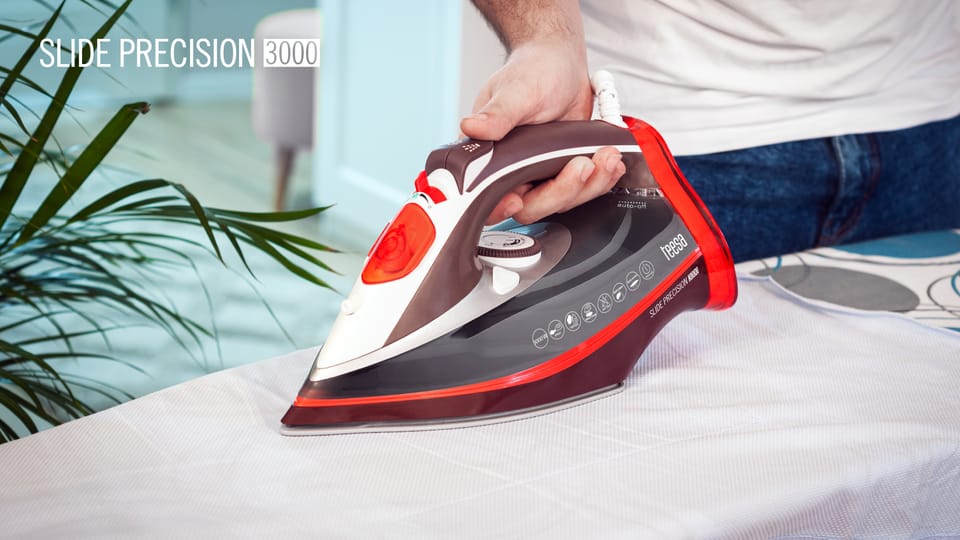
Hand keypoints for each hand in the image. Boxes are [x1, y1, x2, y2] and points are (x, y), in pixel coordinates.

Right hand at [460, 41, 625, 224]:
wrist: (561, 63)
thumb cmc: (532, 70)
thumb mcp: (515, 91)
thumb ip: (497, 114)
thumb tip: (472, 127)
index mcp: (487, 153)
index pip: (485, 194)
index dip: (498, 206)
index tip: (516, 201)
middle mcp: (510, 168)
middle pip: (530, 205)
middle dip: (560, 191)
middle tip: (581, 165)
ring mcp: (538, 172)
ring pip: (560, 200)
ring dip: (588, 185)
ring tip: (606, 157)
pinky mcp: (562, 170)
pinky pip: (580, 188)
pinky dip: (599, 180)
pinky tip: (611, 165)